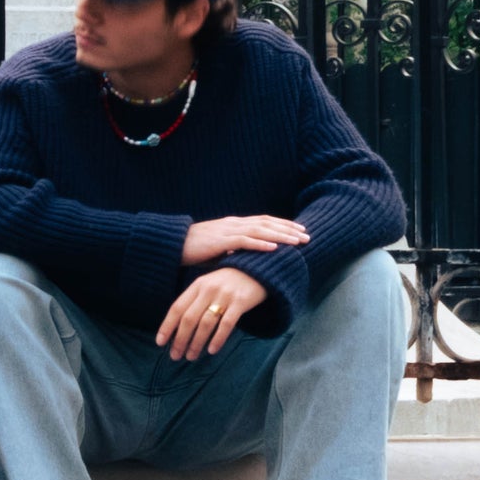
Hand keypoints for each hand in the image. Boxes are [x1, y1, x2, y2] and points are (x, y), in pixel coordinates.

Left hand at [156, 267, 267, 359]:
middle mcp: (209, 289)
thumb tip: (178, 328)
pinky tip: (212, 350)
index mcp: (197, 285)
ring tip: (191, 356)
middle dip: (180, 340)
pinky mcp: (241, 302)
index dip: (167, 326)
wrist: (258, 269)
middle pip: (189, 318)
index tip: (160, 343)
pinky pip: (227, 324)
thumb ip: (195, 301)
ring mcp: (225, 295)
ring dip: (196, 343)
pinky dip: (218, 339)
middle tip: (175, 356)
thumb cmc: (229, 283)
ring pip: (206, 323)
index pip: (177, 308)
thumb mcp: (209, 285)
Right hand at [181, 213, 309, 263]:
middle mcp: (234, 224)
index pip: (264, 221)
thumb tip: (245, 257)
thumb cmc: (193, 249)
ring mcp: (228, 231)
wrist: (173, 244)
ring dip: (281, 235)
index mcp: (235, 224)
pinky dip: (261, 244)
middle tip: (307, 235)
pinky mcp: (220, 241)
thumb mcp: (218, 248)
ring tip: (297, 241)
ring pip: (261, 231)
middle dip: (288, 229)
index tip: (299, 229)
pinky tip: (275, 247)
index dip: (283, 224)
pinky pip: (245, 241)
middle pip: (267, 223)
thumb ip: (232, 250)